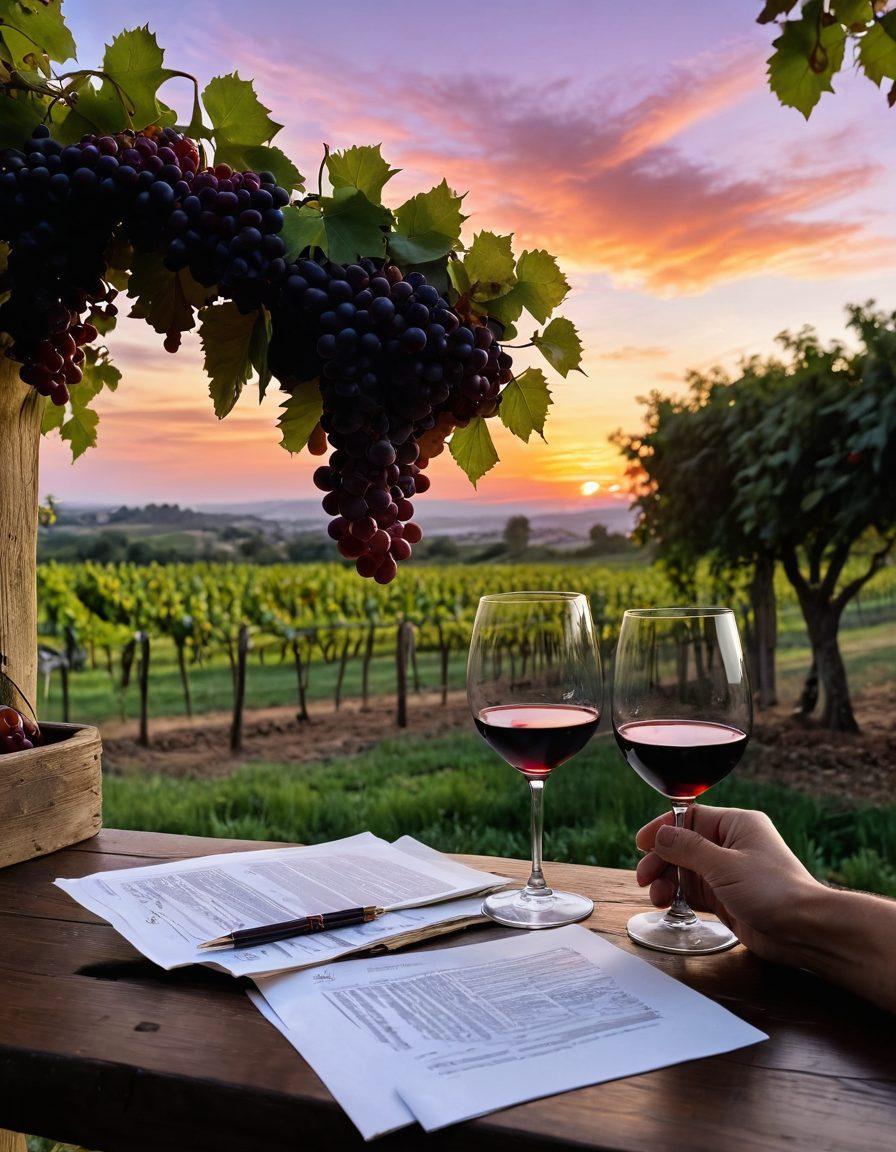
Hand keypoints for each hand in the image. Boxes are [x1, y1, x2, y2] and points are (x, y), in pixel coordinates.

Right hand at [635, 806, 816, 964]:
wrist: (805, 932)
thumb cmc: (773, 891)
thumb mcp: (724, 866)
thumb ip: (688, 849)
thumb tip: (660, 835)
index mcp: (736, 825)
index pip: (689, 817)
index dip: (663, 829)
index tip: (641, 844)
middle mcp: (731, 845)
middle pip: (683, 845)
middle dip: (661, 860)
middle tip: (644, 878)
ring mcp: (728, 872)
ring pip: (685, 870)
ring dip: (667, 880)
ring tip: (657, 897)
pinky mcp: (726, 898)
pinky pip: (694, 891)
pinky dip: (678, 896)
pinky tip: (668, 904)